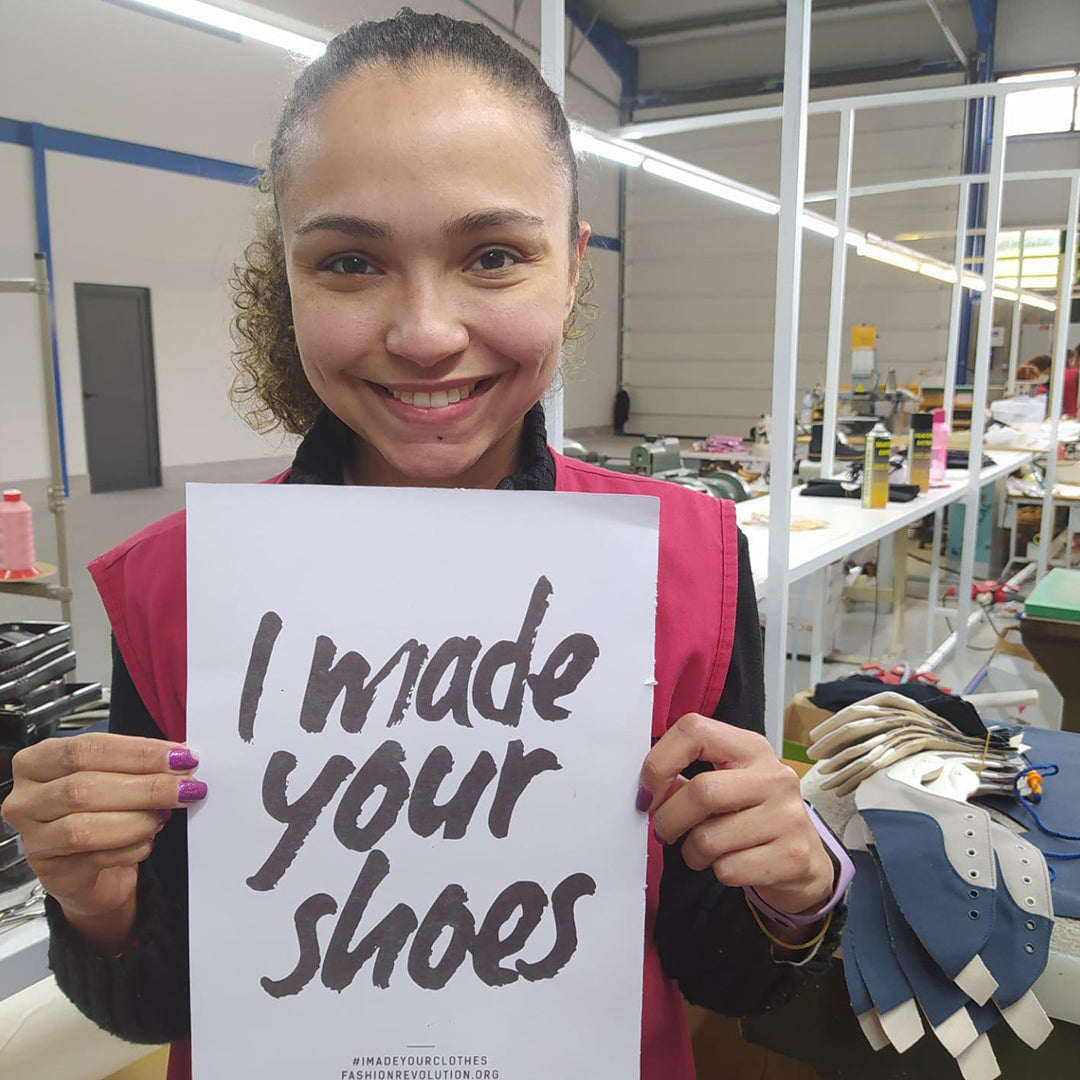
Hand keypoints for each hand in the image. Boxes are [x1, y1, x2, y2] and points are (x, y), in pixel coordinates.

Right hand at [1, 733, 205, 949]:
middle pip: (84, 787)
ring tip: (165, 816)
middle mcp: (27, 799)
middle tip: (187, 787)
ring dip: (137, 820)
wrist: (93, 868)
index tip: (180, 756)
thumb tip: (182, 757)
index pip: (86, 749)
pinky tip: (148, 842)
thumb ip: (139, 765)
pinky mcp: (52, 873)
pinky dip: (131, 848)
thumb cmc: (102, 811)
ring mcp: (33, 839)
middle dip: (145, 787)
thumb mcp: (115, 777)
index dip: (137, 752)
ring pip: (83, 828)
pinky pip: (94, 858)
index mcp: (38, 761)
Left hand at [640, 714, 834, 918]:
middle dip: (669, 818)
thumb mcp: (723, 787)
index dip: (659, 762)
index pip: (694, 730)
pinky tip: (731, 864)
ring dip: (692, 851)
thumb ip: (683, 781)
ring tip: (703, 850)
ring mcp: (788, 816)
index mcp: (751, 747)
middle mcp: (774, 776)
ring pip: (709, 838)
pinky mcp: (792, 856)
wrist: (804, 862)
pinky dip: (717, 872)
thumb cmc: (752, 817)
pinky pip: (728, 869)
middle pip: (701, 791)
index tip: (647, 791)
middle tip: (664, 831)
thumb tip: (646, 791)